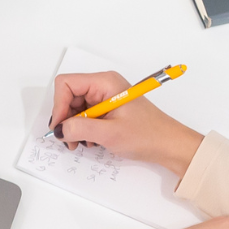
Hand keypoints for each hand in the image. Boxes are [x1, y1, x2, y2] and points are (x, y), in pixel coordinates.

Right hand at [49, 70, 203, 177]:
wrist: (169, 145)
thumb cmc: (148, 134)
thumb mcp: (110, 133)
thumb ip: (80, 128)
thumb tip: (60, 129)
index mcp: (105, 82)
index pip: (66, 84)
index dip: (59, 105)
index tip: (60, 126)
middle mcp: (103, 86)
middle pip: (68, 96)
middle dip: (65, 119)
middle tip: (69, 140)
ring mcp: (104, 98)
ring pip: (74, 108)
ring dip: (74, 127)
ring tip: (82, 143)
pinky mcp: (106, 109)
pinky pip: (84, 116)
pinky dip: (82, 130)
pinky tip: (91, 141)